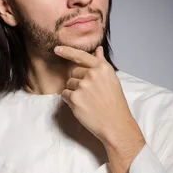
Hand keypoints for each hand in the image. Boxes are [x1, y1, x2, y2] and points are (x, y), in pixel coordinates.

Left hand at [54, 45, 145, 172]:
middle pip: (73, 72)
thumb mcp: (112, 79)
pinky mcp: (75, 99)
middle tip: (91, 93)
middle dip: (78, 81)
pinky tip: (83, 106)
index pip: (81, 56)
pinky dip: (70, 100)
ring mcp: (82, 87)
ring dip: (74, 92)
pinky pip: (65, 95)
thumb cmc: (115, 103)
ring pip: (68, 84)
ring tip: (88, 101)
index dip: (67, 51)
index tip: (57, 49)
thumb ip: (101, 63)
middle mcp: (92, 75)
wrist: (115, 124)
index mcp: (102, 68)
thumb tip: (98, 49)